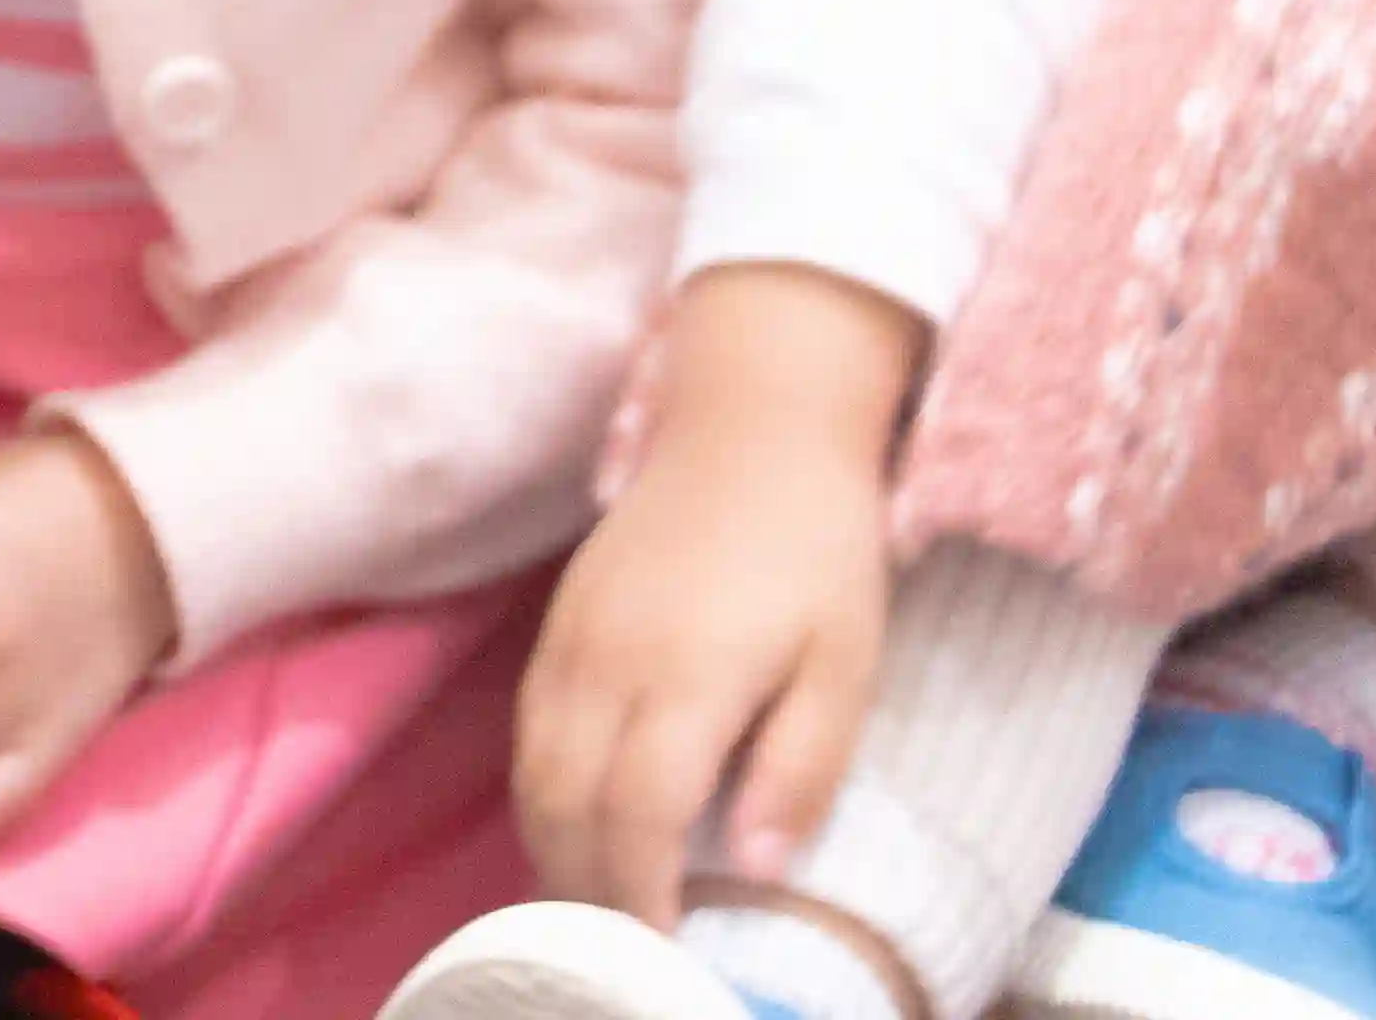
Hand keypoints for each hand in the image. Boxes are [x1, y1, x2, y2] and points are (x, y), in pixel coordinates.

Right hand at [518, 266, 929, 922]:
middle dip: (586, 887)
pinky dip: (539, 790)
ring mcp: (571, 638)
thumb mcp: (847, 662)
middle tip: (620, 953)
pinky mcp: (558, 620)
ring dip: (552, 845)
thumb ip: (803, 765)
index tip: (661, 952)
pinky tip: (572, 820)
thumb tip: (762, 867)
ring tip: (591, 904)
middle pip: (566, 800)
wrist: (749, 422)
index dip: (641, 892)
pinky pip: (527, 726)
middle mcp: (607, 662)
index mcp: (686, 677)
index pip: (639, 813)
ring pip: (531, 767)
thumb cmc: (819, 549)